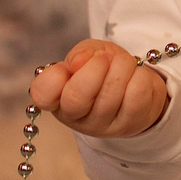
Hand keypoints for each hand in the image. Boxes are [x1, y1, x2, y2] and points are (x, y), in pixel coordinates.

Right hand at [32, 39, 170, 139]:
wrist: (133, 85)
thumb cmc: (103, 69)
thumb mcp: (86, 54)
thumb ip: (79, 54)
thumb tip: (78, 62)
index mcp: (56, 98)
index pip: (42, 94)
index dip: (55, 76)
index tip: (73, 64)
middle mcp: (75, 117)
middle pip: (76, 98)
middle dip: (94, 69)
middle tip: (104, 57)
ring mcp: (102, 126)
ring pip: (112, 92)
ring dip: (122, 65)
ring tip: (122, 63)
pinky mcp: (129, 124)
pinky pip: (136, 93)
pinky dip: (139, 75)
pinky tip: (135, 76)